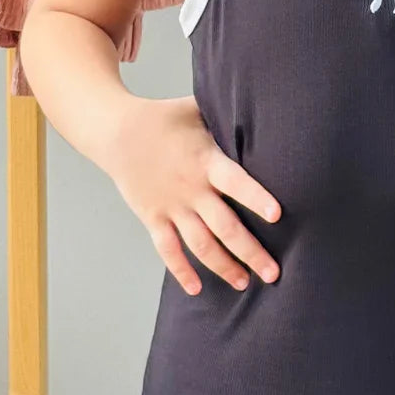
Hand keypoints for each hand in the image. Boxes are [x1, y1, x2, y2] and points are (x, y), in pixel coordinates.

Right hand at [104, 94, 281, 295]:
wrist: (117, 132)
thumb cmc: (165, 118)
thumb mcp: (199, 110)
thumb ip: (228, 117)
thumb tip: (263, 106)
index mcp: (206, 161)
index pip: (236, 182)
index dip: (256, 198)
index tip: (277, 215)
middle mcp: (191, 188)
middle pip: (224, 226)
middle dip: (250, 251)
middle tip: (274, 273)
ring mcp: (170, 206)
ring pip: (200, 245)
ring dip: (223, 266)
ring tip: (244, 283)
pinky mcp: (152, 217)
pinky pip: (167, 250)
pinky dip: (180, 270)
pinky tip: (196, 288)